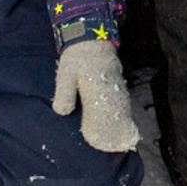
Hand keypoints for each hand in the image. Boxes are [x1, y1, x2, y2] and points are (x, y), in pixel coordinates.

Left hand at [52, 37, 140, 156]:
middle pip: (116, 112)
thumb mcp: (66, 73)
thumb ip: (64, 92)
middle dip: (114, 131)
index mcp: (96, 85)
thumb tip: (62, 112)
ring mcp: (117, 84)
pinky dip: (123, 115)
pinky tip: (123, 124)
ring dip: (121, 125)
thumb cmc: (77, 57)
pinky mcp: (118, 83)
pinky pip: (123, 102)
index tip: (98, 141)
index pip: (102, 111)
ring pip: (121, 108)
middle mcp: (111, 86)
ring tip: (119, 142)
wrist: (91, 37)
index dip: (101, 128)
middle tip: (111, 148)